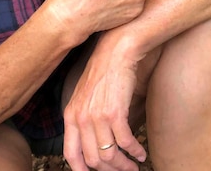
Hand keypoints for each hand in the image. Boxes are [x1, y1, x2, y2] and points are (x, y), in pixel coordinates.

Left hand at [62, 37, 146, 170]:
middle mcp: (80, 119)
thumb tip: (93, 140)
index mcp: (70, 116)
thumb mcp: (85, 95)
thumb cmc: (104, 71)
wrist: (116, 51)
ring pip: (109, 155)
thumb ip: (84, 117)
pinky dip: (134, 151)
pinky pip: (125, 142)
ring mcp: (97, 117)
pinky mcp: (115, 113)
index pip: (71, 154)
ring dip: (124, 166)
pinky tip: (140, 153)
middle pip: (93, 160)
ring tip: (134, 167)